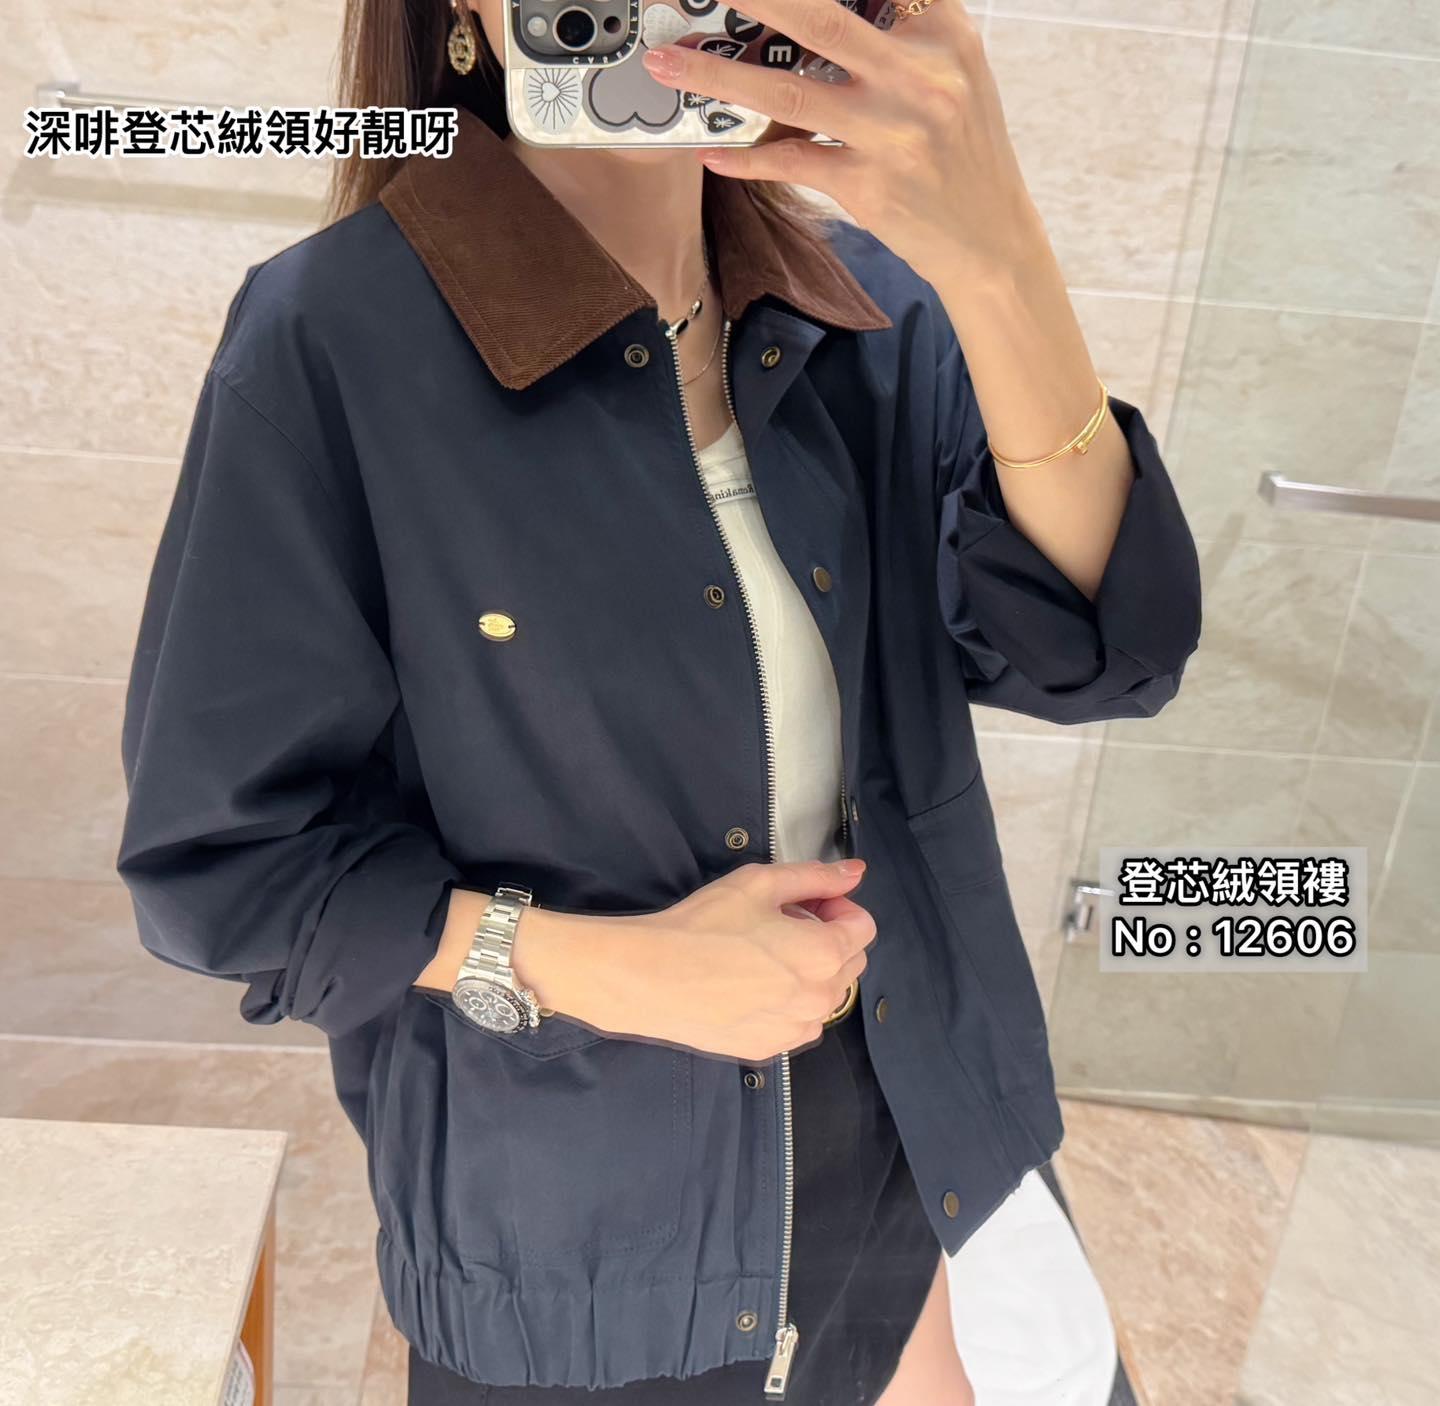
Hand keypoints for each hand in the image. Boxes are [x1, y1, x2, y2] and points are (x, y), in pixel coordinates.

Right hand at [581, 859, 875, 1060]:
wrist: (650, 978)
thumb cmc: (702, 927)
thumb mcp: (759, 883)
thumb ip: (816, 876)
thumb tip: (855, 871)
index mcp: (825, 954)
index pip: (864, 926)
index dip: (837, 905)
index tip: (805, 901)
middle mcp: (821, 999)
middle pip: (850, 961)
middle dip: (827, 937)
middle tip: (781, 923)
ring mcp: (796, 1029)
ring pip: (826, 994)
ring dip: (809, 972)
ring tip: (762, 955)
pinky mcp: (770, 1048)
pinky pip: (798, 1021)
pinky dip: (787, 1002)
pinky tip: (749, 984)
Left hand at [639, 0, 1047, 284]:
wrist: (990, 238)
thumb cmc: (960, 149)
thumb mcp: (954, 71)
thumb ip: (901, 31)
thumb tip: (810, 16)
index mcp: (943, 33)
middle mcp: (919, 77)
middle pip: (819, 19)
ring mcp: (892, 134)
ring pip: (788, 95)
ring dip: (717, 77)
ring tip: (668, 64)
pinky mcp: (869, 186)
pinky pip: (792, 162)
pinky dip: (747, 159)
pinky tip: (711, 152)